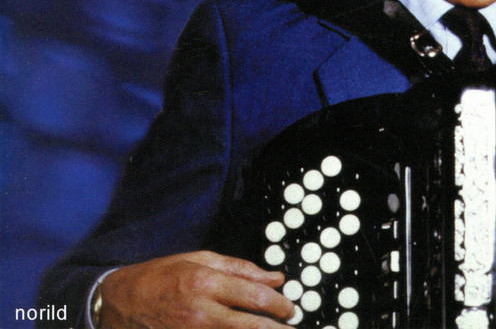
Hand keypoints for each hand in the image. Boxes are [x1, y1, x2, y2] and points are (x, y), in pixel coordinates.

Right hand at [98, 251, 294, 328]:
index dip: (278, 304)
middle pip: (250, 326)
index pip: (253, 294)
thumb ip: (239, 269)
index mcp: (205, 282)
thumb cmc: (159, 276)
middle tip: (292, 327)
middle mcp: (200, 312)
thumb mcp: (198, 259)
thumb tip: (274, 276)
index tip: (289, 307)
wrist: (119, 303)